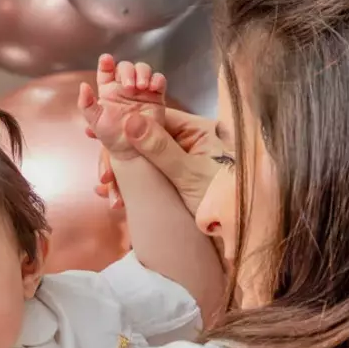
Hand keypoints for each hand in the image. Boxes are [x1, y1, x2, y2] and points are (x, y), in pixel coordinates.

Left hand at [78, 54, 166, 159]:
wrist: (132, 150)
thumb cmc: (112, 136)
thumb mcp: (95, 121)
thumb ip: (86, 104)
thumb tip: (83, 86)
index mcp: (108, 89)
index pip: (106, 69)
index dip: (106, 62)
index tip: (106, 60)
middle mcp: (124, 87)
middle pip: (126, 66)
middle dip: (127, 71)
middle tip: (128, 87)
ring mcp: (141, 90)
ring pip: (142, 69)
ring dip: (142, 73)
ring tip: (141, 87)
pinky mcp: (156, 96)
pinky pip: (159, 80)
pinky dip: (157, 79)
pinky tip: (153, 87)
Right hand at [95, 107, 221, 216]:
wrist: (250, 229)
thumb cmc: (228, 198)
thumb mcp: (189, 174)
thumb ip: (159, 149)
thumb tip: (129, 122)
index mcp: (197, 130)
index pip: (153, 118)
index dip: (123, 127)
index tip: (99, 137)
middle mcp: (191, 142)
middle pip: (145, 140)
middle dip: (121, 159)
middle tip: (103, 179)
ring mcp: (186, 162)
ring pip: (146, 162)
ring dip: (126, 178)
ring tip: (110, 195)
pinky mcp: (182, 181)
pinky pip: (153, 178)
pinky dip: (136, 188)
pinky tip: (119, 200)